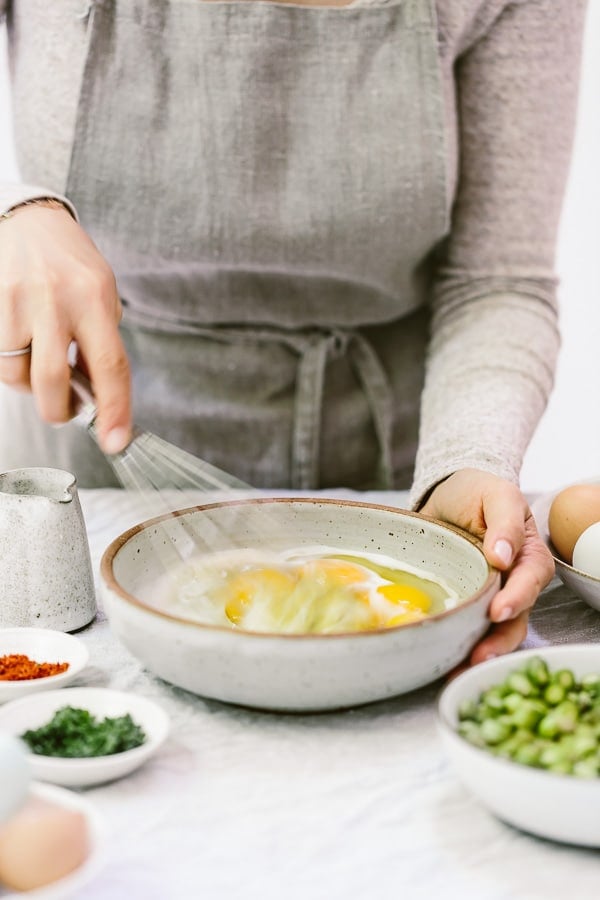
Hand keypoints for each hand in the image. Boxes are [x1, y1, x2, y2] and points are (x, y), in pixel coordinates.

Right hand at [0, 203, 130, 452]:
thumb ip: (100, 344)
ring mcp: (16, 301)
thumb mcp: (101, 295)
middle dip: (59, 410)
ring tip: (40, 362)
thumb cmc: (70, 264)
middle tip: (66, 409)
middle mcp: (54, 299)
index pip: (111, 366)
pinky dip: (11, 364)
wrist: (27, 219)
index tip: (115, 441)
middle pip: (52, 381)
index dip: (114, 410)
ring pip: (16, 375)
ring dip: (30, 385)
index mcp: (94, 298)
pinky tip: (22, 344)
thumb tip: (96, 397)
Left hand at [418, 468, 554, 665]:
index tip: (498, 611)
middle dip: (498, 641)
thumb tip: (503, 555)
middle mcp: (513, 582)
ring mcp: (488, 595)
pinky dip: (456, 647)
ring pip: (492, 632)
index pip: (530, 580)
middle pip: (515, 618)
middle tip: (478, 657)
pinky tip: (441, 663)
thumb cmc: (478, 492)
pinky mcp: (464, 602)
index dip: (517, 598)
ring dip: (478, 653)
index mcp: (528, 555)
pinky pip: (465, 628)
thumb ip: (504, 523)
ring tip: (458, 671)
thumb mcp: (496, 495)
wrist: (448, 494)